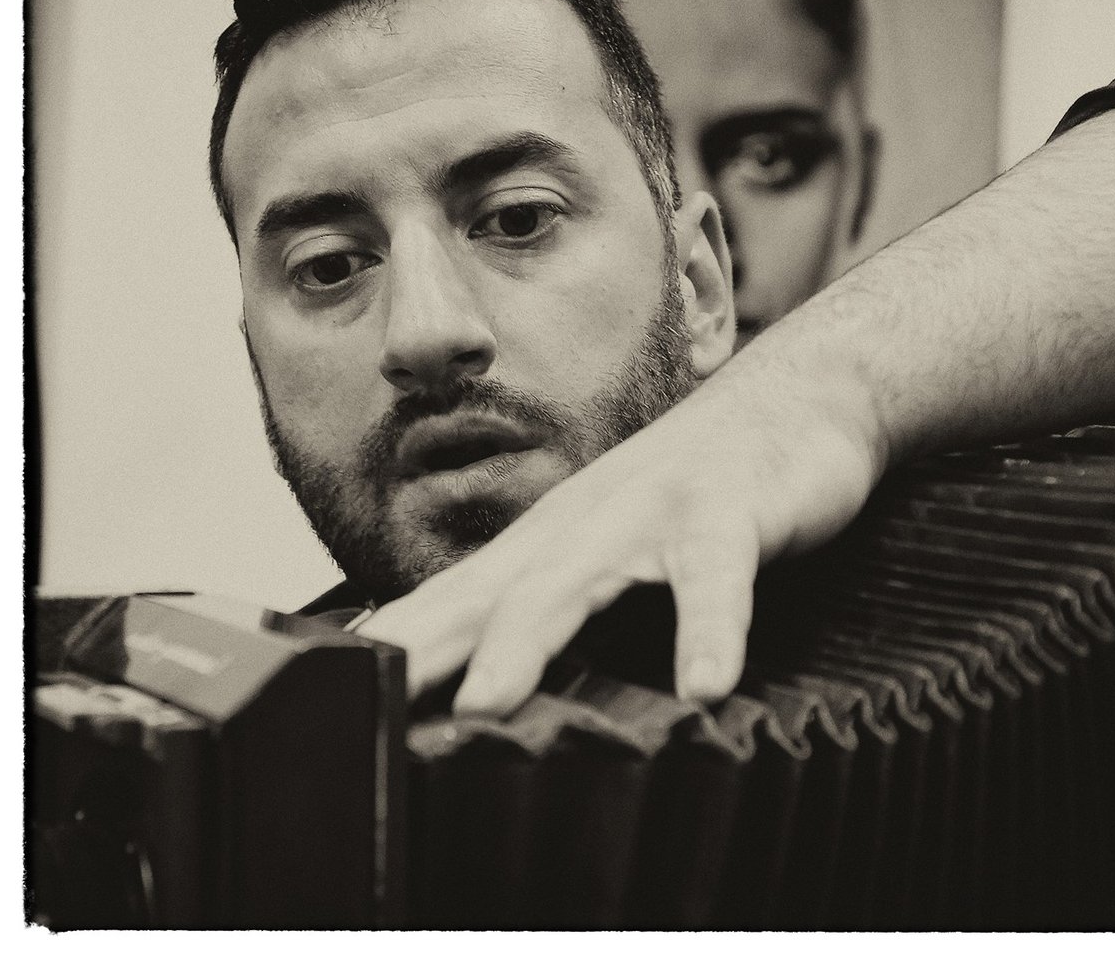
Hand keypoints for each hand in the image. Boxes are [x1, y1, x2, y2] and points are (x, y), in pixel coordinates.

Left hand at [356, 352, 882, 716]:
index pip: (448, 603)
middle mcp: (584, 525)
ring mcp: (653, 512)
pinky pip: (715, 578)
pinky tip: (704, 685)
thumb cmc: (697, 488)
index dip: (384, 654)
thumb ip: (541, 605)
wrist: (797, 397)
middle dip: (424, 655)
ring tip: (488, 702)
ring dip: (529, 639)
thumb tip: (466, 682)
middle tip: (368, 717)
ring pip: (581, 579)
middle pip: (489, 596)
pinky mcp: (729, 511)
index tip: (318, 707)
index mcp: (548, 542)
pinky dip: (708, 631)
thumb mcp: (608, 547)